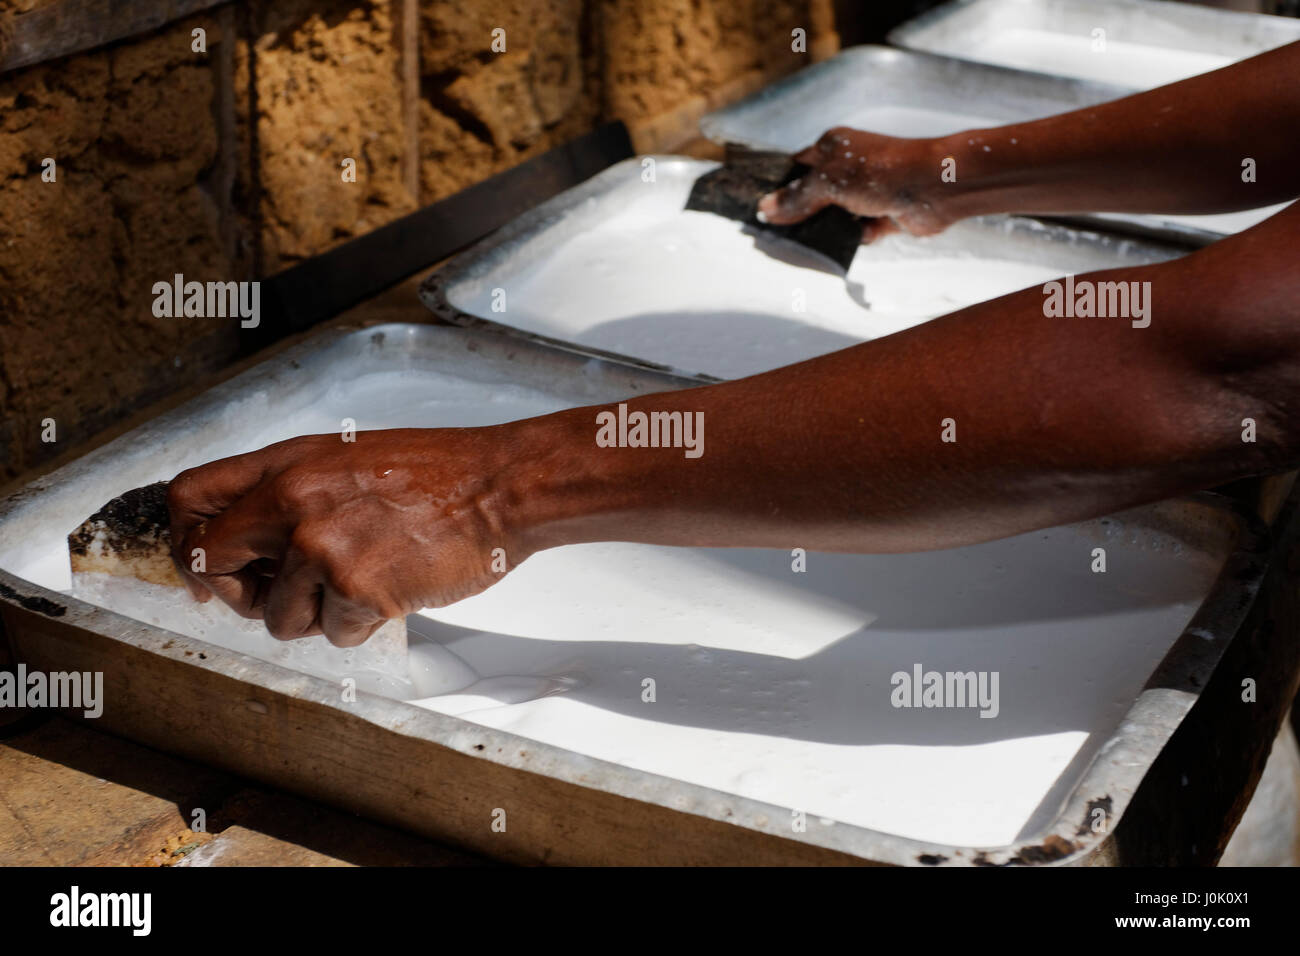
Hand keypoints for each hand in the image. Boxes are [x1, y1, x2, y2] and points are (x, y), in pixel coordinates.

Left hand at [166, 428, 530, 646]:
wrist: (499, 487)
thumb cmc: (438, 475)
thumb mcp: (348, 459)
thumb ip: (292, 492)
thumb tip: (251, 546)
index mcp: (288, 462)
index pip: (190, 497)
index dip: (187, 542)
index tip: (206, 569)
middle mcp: (291, 500)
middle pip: (214, 562)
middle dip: (240, 593)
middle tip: (279, 596)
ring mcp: (320, 546)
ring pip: (277, 617)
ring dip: (317, 615)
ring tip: (365, 582)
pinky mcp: (354, 588)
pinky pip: (333, 634)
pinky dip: (362, 624)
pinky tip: (395, 589)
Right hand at [757, 127, 953, 241]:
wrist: (934, 187)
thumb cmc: (881, 171)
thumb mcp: (827, 182)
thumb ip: (796, 198)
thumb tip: (766, 208)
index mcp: (832, 147)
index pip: (796, 166)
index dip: (780, 186)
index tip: (763, 208)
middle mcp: (849, 166)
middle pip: (814, 195)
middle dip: (804, 214)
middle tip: (785, 231)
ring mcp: (867, 190)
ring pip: (836, 216)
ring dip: (832, 227)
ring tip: (824, 235)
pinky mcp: (883, 213)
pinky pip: (860, 231)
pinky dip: (859, 236)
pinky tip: (862, 234)